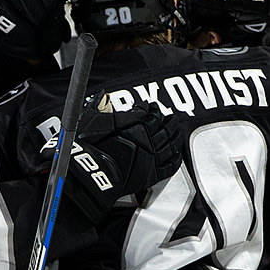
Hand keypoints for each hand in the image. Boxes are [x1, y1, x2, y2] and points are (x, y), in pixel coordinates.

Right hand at [57, 93, 182, 223]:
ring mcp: (153, 156)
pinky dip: (176, 158)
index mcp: (137, 124)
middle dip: (169, 121)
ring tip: (177, 132)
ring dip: (176, 136)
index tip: (151, 107)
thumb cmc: (92, 147)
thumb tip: (102, 96)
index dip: (152, 109)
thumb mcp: (92, 120)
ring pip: (172, 144)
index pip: (151, 113)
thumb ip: (99, 106)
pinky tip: (177, 154)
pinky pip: (171, 165)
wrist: (94, 173)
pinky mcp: (153, 173)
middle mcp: (149, 138)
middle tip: (170, 117)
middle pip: (166, 126)